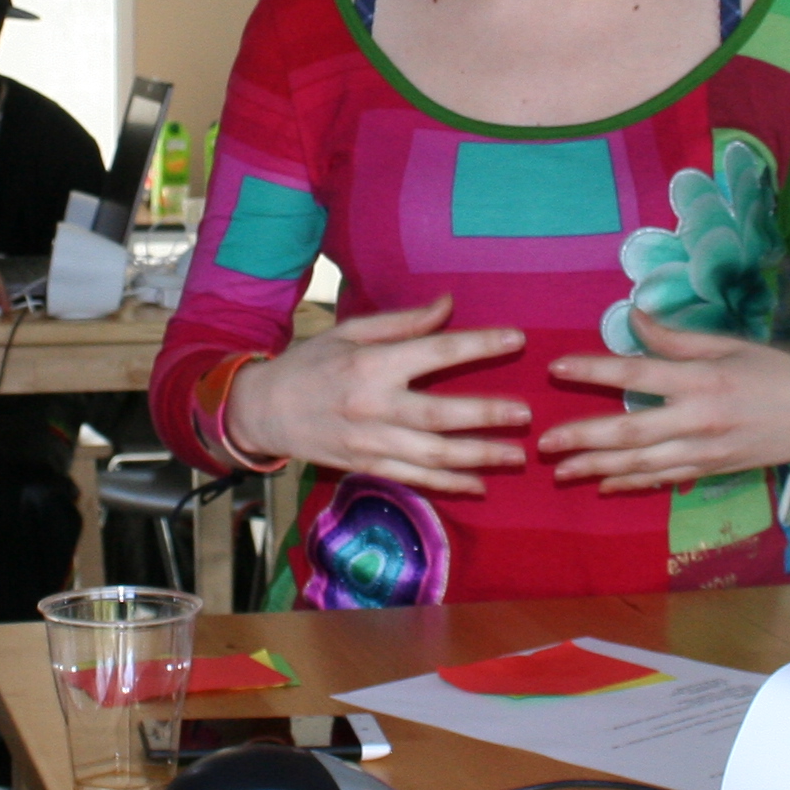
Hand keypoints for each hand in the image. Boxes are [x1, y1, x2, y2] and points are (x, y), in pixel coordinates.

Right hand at [221, 296, 527, 495]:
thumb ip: (403, 323)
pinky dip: (450, 485)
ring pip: (434, 455)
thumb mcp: (349, 331)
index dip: (479, 345)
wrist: (263, 410)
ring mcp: (371, 442)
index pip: (436, 352)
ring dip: (479, 456)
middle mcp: (374, 406)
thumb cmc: (309, 363)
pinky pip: (416, 479)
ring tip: (516, 455)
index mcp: (372, 364)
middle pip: (442, 414)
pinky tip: (480, 484)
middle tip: (526, 415)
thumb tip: (448, 304)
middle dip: (488, 415)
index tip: (517, 339)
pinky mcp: (367, 466)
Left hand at [540, 310, 789, 492]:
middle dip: (583, 437)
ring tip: (561, 470)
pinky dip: (633, 484)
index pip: (637, 371)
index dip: (593, 369)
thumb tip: (633, 317)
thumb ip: (677, 338)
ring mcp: (705, 450)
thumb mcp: (729, 344)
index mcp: (703, 378)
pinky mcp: (712, 470)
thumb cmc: (776, 371)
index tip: (556, 368)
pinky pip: (664, 480)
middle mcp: (700, 418)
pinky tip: (604, 485)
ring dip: (598, 468)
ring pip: (642, 464)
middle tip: (544, 441)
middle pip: (630, 431)